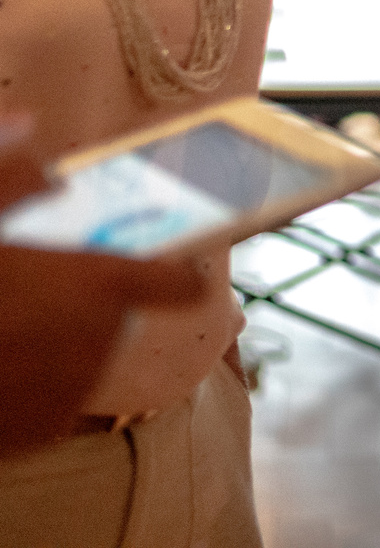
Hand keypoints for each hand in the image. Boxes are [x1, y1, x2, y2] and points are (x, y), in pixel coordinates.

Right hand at [0, 119, 208, 456]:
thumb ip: (7, 176)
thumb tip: (29, 126)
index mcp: (97, 283)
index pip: (181, 285)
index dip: (173, 276)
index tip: (164, 270)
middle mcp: (98, 342)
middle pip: (119, 318)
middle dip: (85, 302)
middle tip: (30, 290)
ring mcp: (68, 394)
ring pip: (85, 359)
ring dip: (59, 343)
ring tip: (4, 325)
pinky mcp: (35, 434)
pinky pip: (51, 402)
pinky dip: (31, 386)